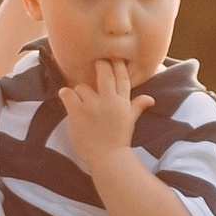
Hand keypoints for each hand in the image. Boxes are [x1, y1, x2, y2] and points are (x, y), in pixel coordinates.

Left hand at [57, 55, 139, 169]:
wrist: (108, 158)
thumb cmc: (118, 140)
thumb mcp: (130, 121)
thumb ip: (137, 106)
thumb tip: (150, 98)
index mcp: (122, 102)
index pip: (122, 76)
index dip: (117, 64)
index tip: (113, 57)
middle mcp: (109, 100)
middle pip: (104, 72)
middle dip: (99, 65)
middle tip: (96, 64)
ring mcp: (93, 106)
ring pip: (82, 86)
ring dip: (79, 91)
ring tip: (80, 102)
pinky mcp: (78, 112)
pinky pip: (68, 94)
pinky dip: (65, 94)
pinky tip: (66, 97)